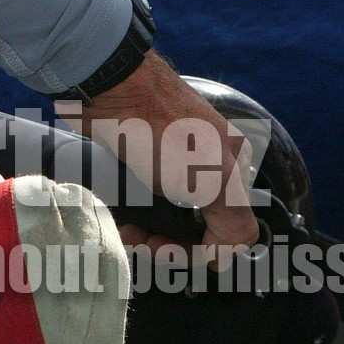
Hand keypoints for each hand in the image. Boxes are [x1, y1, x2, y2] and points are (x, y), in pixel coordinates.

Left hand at [80, 51, 259, 252]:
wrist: (109, 87)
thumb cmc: (163, 130)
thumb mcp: (215, 178)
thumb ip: (234, 222)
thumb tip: (221, 257)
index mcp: (232, 166)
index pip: (228, 228)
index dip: (199, 250)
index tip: (169, 252)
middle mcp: (204, 164)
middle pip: (193, 225)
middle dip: (168, 243)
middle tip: (144, 243)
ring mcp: (169, 160)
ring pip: (162, 215)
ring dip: (146, 233)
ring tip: (128, 232)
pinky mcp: (138, 157)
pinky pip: (137, 197)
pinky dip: (130, 213)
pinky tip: (119, 218)